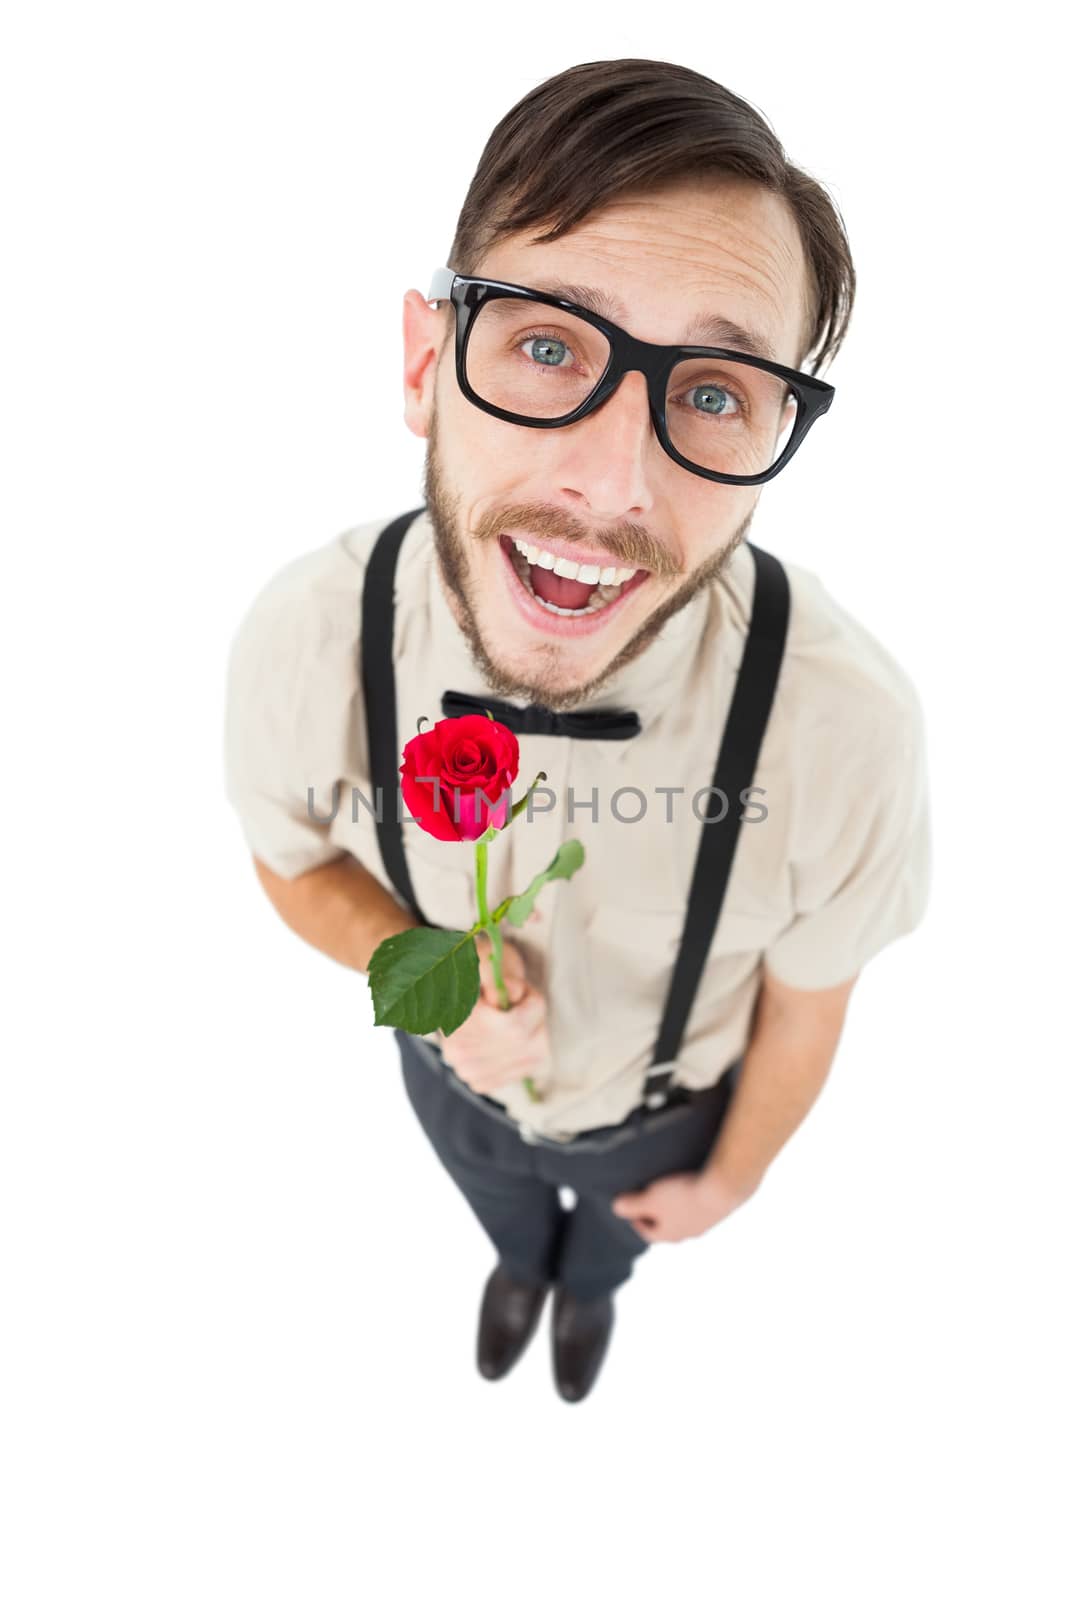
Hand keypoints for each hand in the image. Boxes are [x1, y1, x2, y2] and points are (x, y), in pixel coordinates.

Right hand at [437, 932, 551, 1095]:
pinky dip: (524, 1053)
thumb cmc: (478, 970)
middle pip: (530, 1043)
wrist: (456, 988)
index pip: (518, 1025)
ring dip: (532, 1036)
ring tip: (513, 1019)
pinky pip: (523, 1070)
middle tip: (519, 1003)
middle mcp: (460, 1052)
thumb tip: (512, 992)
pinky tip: (509, 1038)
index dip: (531, 1002)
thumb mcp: (489, 961)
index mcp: (459, 1019)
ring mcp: (467, 1070)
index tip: (521, 991)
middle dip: (535, 1020)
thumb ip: (500, 976)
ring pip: (531, 1057)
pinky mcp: (477, 1081)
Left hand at [611, 1166, 757, 1243]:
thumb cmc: (684, 1195)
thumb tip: (616, 1208)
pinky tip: (693, 1184)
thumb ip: (633, 1205)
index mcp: (669, 1234)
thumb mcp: (651, 1198)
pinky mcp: (719, 1210)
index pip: (648, 1232)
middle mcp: (689, 1233)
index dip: (636, 1220)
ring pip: (685, 1217)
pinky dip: (693, 1198)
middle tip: (650, 1198)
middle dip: (657, 1213)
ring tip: (671, 1189)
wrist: (724, 1188)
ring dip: (676, 1206)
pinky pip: (700, 1206)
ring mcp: (706, 1223)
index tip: (630, 1207)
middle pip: (667, 1226)